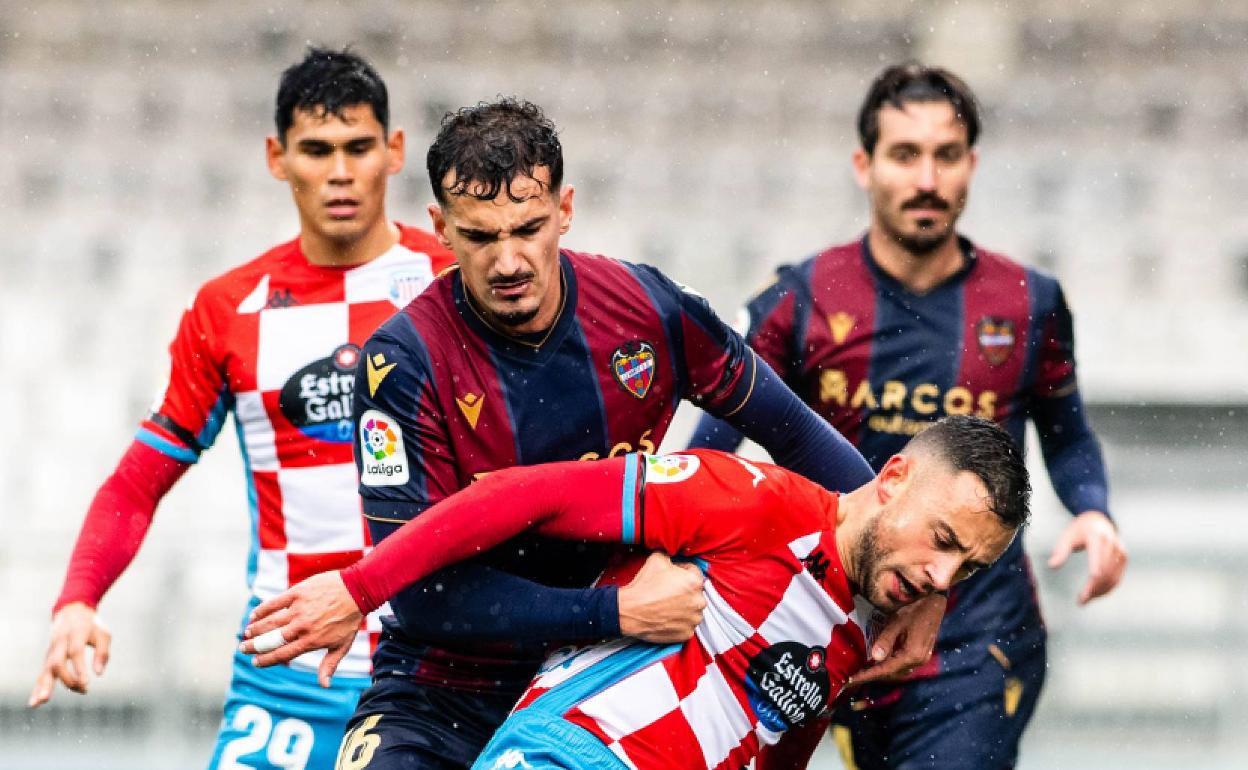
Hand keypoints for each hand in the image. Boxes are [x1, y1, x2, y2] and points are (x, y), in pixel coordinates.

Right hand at [29, 602, 111, 707]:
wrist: (71, 611)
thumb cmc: (91, 625)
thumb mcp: (103, 634)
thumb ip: (102, 653)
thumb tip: (99, 673)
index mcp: (75, 634)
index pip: (75, 652)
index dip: (79, 668)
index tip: (87, 683)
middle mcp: (60, 643)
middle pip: (58, 662)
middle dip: (66, 679)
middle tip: (83, 690)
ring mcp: (51, 651)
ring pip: (46, 669)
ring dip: (45, 686)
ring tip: (42, 701)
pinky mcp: (48, 658)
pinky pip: (42, 674)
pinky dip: (38, 687)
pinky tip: (35, 702)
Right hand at [239, 571, 361, 686]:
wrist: (357, 590)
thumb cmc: (349, 619)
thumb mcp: (342, 645)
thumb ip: (329, 665)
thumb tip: (324, 685)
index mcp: (311, 641)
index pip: (283, 654)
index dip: (267, 660)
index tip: (255, 662)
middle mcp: (302, 626)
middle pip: (272, 639)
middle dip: (255, 646)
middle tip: (243, 648)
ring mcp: (299, 609)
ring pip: (270, 622)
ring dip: (256, 629)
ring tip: (247, 634)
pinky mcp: (298, 593)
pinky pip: (275, 603)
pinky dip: (262, 610)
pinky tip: (254, 615)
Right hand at [617, 552, 705, 642]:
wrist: (630, 610)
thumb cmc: (644, 586)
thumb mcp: (657, 559)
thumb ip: (670, 557)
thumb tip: (672, 559)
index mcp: (695, 582)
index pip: (694, 572)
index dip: (682, 571)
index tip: (673, 575)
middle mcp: (698, 601)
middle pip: (695, 592)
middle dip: (684, 591)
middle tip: (668, 591)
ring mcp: (693, 620)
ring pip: (692, 610)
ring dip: (683, 607)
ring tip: (667, 605)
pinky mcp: (686, 633)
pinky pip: (686, 625)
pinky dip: (679, 622)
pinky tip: (667, 616)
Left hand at [847, 592, 944, 686]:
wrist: (934, 603)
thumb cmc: (914, 609)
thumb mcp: (897, 622)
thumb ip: (886, 640)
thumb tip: (874, 658)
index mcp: (912, 655)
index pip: (886, 669)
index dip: (868, 675)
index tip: (853, 680)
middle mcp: (918, 661)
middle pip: (892, 673)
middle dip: (873, 675)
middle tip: (855, 676)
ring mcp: (922, 659)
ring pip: (897, 670)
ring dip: (882, 671)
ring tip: (864, 671)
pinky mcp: (921, 654)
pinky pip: (903, 664)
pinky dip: (890, 665)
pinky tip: (880, 662)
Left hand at [1048, 510, 1126, 604]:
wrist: (1098, 519)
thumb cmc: (1078, 530)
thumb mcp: (1067, 537)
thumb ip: (1060, 551)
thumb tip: (1052, 566)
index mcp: (1097, 537)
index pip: (1097, 562)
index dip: (1092, 580)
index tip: (1085, 595)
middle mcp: (1112, 544)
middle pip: (1105, 573)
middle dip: (1093, 589)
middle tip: (1081, 601)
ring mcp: (1120, 550)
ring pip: (1113, 577)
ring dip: (1101, 592)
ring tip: (1086, 600)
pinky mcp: (1124, 557)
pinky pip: (1118, 577)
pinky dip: (1108, 588)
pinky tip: (1096, 595)